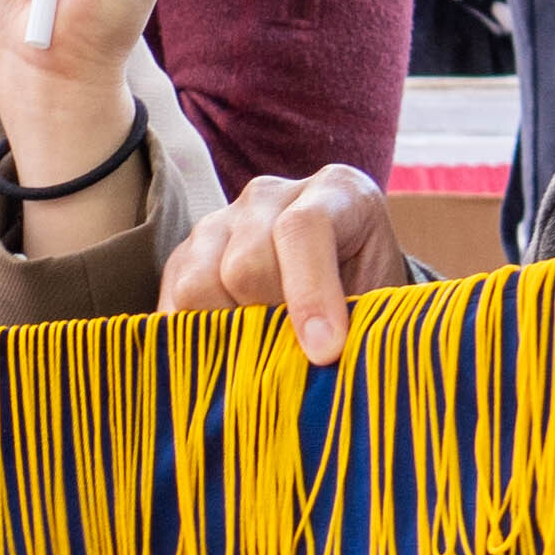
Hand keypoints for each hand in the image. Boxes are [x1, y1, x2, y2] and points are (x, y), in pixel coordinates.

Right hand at [158, 165, 401, 361]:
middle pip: (246, 262)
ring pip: (199, 284)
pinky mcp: (185, 256)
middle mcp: (271, 195)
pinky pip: (172, 302)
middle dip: (267, 321)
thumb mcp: (382, 306)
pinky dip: (194, 339)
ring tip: (261, 355)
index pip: (303, 228)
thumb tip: (326, 362)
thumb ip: (360, 323)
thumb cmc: (370, 302)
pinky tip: (226, 356)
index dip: (310, 293)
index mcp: (336, 192)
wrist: (341, 289)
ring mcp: (221, 221)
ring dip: (228, 333)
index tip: (324, 351)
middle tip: (293, 358)